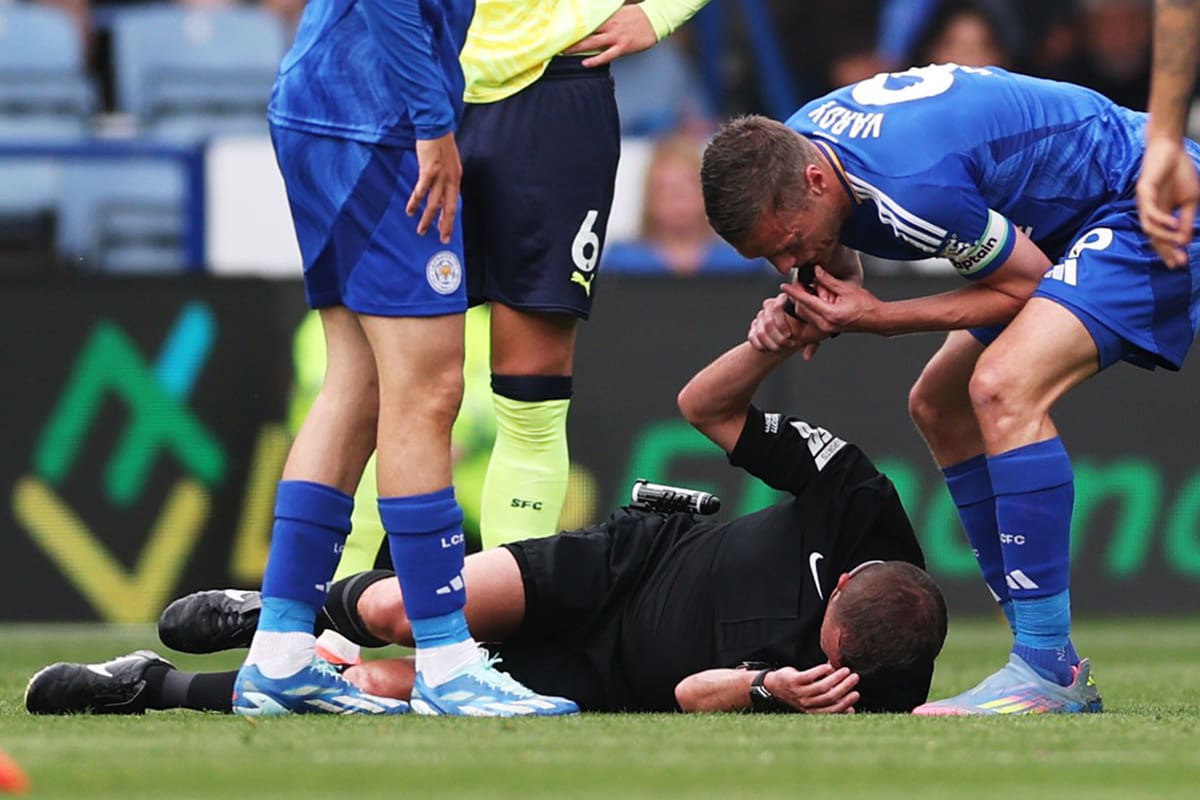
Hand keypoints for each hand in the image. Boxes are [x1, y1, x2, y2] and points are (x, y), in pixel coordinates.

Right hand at [408, 132, 461, 243]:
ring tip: (421, 230)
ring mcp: (440, 176)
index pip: (453, 203)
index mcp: (456, 178)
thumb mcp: (448, 163)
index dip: (449, 219)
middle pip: (448, 208)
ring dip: (427, 219)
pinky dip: (415, 202)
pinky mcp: (429, 171)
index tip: (445, 231)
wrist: (436, 127)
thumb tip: (440, 192)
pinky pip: (421, 191)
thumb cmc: (440, 144)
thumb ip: (445, 178)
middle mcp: (450, 180)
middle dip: (445, 225)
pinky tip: (410, 210)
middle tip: (442, 239)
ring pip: (434, 203)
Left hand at [563, 5, 657, 67]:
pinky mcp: (623, 47)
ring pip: (593, 43)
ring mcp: (616, 37)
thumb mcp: (620, 11)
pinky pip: (606, 55)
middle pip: (586, 31)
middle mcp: (610, 25)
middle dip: (571, 36)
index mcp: (608, 16)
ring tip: (564, 52)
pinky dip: (595, 60)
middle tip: (557, 41)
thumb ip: (607, 16)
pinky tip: (585, 63)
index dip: (573, 24)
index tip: (561, 28)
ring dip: (577, 48)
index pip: (587, 20)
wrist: (655, 20)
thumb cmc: (638, 16)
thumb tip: (594, 19)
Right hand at [747, 294, 824, 359]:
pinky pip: (753, 336)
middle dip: (776, 337)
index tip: (789, 336)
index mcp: (786, 301)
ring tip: (779, 350)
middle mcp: (771, 306)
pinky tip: (768, 350)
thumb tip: (806, 357)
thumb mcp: (813, 335)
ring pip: (760, 331)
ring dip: (769, 343)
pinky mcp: (754, 326)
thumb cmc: (806, 329)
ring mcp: (761, 316)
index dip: (782, 323)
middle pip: (768, 322)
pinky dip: (760, 345)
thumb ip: (812, 345)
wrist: (794, 332)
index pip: (777, 307)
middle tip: (786, 346)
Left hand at [764, 664, 859, 713]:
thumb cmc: (799, 694)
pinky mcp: (794, 681)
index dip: (846, 702)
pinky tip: (828, 666)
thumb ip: (830, 704)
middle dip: (844, 687)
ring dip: (836, 677)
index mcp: (812, 711)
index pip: (832, 709)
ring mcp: (799, 692)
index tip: (856, 693)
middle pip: (829, 696)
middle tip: (855, 677)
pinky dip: (821, 671)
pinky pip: (810, 676)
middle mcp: (806, 704)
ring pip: (821, 686)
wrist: (774, 687)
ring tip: (845, 670)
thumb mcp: (813, 702)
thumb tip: (851, 709)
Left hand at [780, 266, 878, 335]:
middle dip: (798, 297)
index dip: (794, 292)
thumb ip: (828, 280)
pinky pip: (812, 319)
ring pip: (805, 315)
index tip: (784, 286)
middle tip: (799, 283)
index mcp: (830, 314)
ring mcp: (825, 329)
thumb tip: (816, 269)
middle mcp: (825, 324)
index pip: (806, 301)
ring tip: (812, 289)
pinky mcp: (827, 329)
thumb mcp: (846, 289)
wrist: (877, 320)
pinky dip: (810, 308)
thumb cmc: (866, 305)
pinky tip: (816, 298)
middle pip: (802, 310)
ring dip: (804, 303)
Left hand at [1137, 136, 1199, 268]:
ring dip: (1164, 236)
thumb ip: (1186, 220)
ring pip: (1149, 227)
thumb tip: (1184, 240)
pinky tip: (1173, 223)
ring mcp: (1145, 204)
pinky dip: (1161, 219)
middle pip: (1153, 238)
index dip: (1170, 251)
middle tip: (1176, 262)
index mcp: (1161, 215)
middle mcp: (1150, 213)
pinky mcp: (1143, 193)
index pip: (1162, 239)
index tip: (1180, 264)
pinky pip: (1150, 211)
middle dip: (1166, 251)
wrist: (1172, 150)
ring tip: (1179, 241)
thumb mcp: (1190, 200)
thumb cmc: (1180, 173)